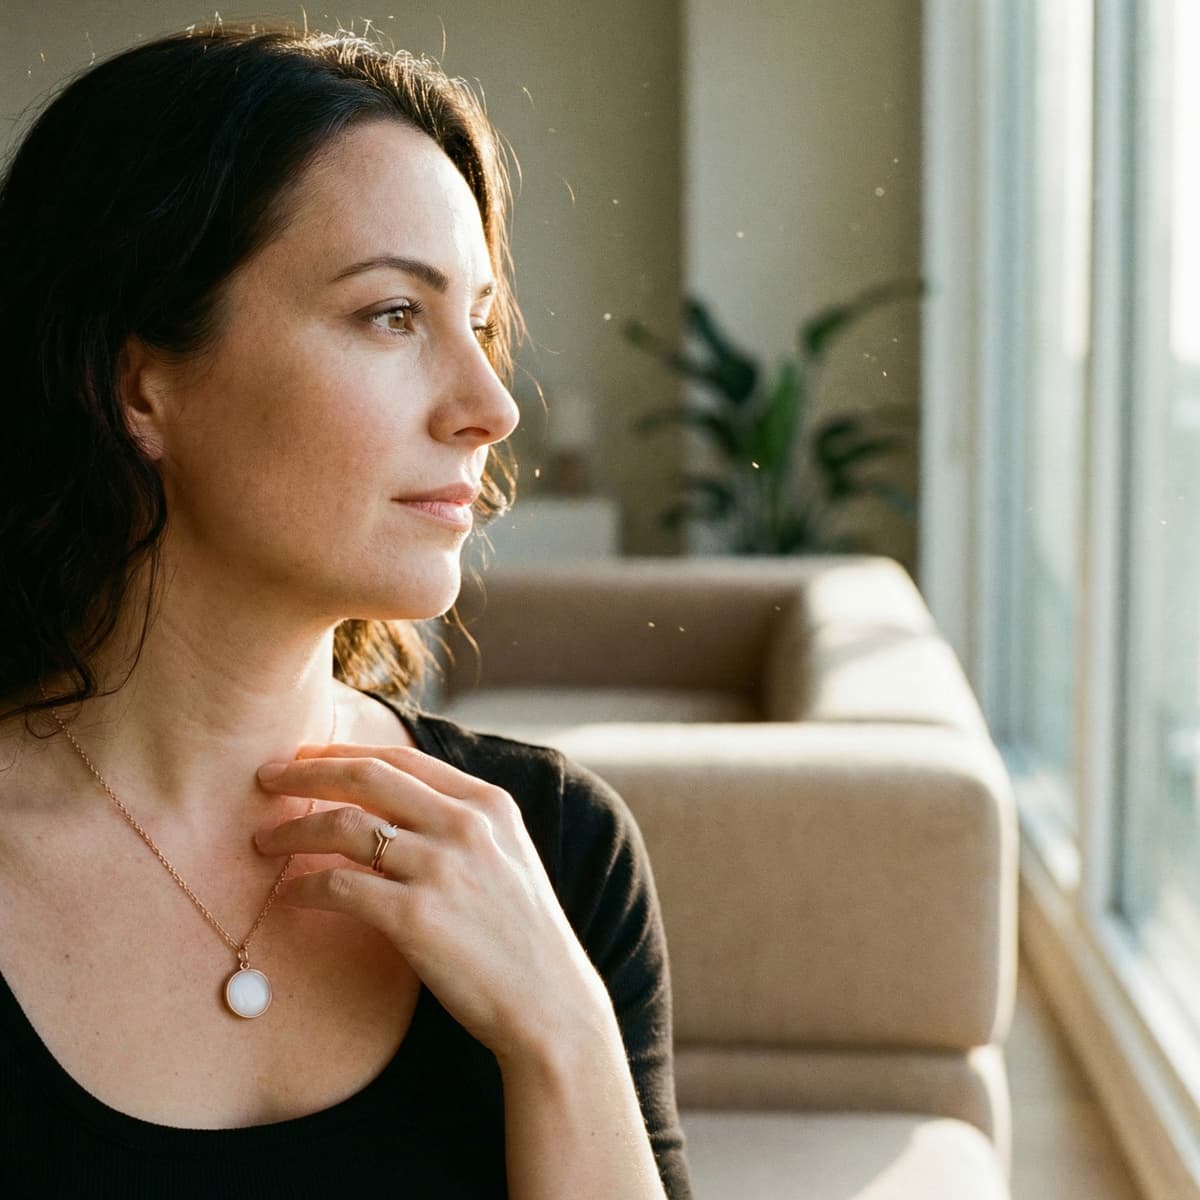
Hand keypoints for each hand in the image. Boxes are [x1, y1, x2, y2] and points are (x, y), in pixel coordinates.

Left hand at [254, 742, 612, 1064]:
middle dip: (306, 773)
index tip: (306, 757)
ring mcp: (441, 868)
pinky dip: (304, 888)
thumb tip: (390, 806)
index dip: (344, 752)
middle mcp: (465, 825)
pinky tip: (288, 895)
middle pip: (366, 777)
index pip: (401, 758)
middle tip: (264, 778)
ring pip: (344, 828)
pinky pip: (339, 887)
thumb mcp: (506, 856)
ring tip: (263, 843)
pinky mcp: (416, 918)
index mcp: (487, 804)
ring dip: (292, 832)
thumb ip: (460, 824)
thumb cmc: (521, 935)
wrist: (550, 1003)